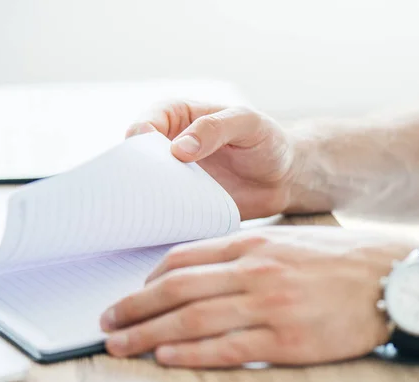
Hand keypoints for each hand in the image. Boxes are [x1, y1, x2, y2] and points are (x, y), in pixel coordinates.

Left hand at [100, 226, 416, 367]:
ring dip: (149, 331)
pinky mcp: (286, 341)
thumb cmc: (343, 261)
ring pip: (193, 318)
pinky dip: (190, 352)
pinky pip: (226, 347)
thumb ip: (249, 252)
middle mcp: (256, 271)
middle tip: (106, 319)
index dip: (150, 276)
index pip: (185, 257)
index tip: (132, 290)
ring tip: (120, 341)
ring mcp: (269, 306)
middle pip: (177, 287)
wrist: (396, 280)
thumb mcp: (291, 242)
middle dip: (134, 305)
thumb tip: (208, 268)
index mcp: (256, 244)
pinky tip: (165, 355)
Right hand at [126, 101, 296, 219]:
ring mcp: (174, 177)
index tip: (153, 156)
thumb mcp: (248, 124)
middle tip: (145, 192)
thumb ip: (215, 128)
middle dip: (134, 174)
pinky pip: (162, 211)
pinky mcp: (182, 203)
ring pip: (144, 188)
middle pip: (136, 159)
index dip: (141, 140)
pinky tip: (165, 227)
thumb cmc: (267, 141)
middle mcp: (168, 146)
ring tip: (153, 213)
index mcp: (177, 116)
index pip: (144, 124)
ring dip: (145, 200)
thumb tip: (179, 149)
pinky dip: (160, 219)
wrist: (284, 178)